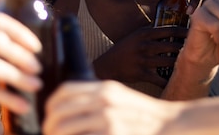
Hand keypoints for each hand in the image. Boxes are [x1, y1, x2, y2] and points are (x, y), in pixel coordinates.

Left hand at [43, 80, 177, 134]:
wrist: (170, 122)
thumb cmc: (143, 114)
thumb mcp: (121, 97)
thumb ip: (98, 98)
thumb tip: (68, 108)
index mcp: (105, 88)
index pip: (65, 90)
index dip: (50, 103)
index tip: (48, 115)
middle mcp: (104, 100)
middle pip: (60, 111)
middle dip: (49, 126)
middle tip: (49, 134)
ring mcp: (108, 119)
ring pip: (64, 129)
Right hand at [93, 26, 187, 86]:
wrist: (107, 65)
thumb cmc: (124, 49)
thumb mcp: (136, 35)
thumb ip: (151, 31)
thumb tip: (169, 25)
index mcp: (145, 33)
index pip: (170, 30)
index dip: (184, 32)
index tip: (195, 33)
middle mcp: (145, 45)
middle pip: (171, 46)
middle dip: (185, 48)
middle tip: (197, 49)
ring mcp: (143, 59)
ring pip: (168, 62)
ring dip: (179, 64)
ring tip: (190, 64)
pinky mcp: (141, 73)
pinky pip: (159, 79)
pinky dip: (168, 81)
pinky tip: (177, 82)